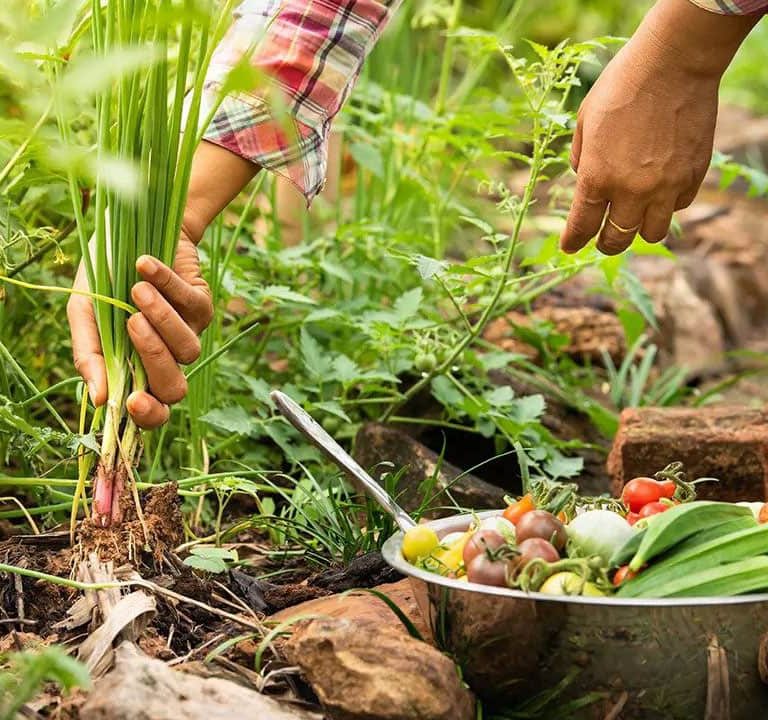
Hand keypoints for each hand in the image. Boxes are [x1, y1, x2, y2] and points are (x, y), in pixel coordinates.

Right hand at [67, 231, 212, 427]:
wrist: (126, 231)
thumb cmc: (103, 279)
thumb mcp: (85, 314)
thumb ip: (89, 354)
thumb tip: (99, 399)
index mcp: (136, 371)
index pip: (152, 413)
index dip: (148, 415)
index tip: (133, 401)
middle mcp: (166, 359)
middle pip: (174, 388)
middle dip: (154, 358)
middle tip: (131, 323)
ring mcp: (188, 334)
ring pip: (189, 349)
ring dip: (163, 319)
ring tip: (137, 291)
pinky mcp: (203, 306)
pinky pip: (192, 305)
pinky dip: (167, 283)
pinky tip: (145, 265)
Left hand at [560, 0, 757, 255]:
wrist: (673, 63)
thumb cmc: (622, 86)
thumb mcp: (585, 121)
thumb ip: (580, 157)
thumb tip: (581, 177)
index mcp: (597, 177)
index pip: (582, 226)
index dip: (573, 241)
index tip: (569, 248)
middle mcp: (631, 190)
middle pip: (617, 240)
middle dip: (606, 244)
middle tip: (603, 240)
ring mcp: (665, 186)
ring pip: (652, 234)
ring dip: (639, 230)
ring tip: (635, 219)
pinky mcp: (692, 176)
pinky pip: (678, 207)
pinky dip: (667, 205)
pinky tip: (660, 190)